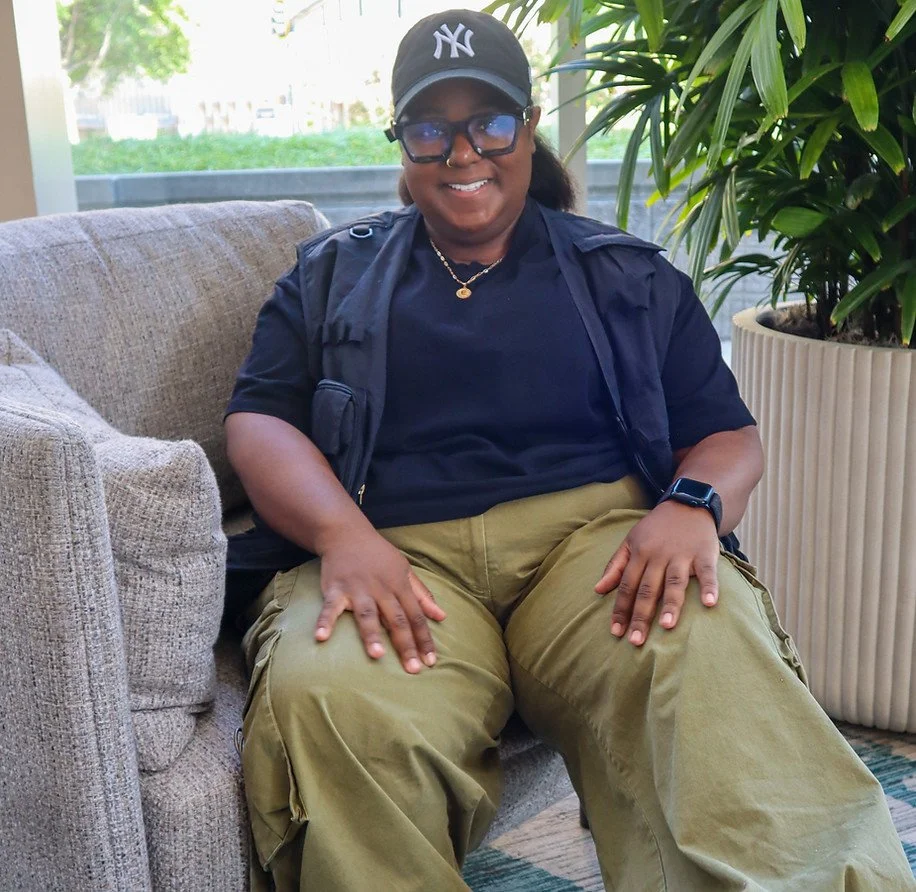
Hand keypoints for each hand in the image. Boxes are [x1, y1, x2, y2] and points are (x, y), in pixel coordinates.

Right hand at [314, 529, 445, 672]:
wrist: (347, 533)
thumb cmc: (379, 555)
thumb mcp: (405, 570)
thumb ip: (422, 595)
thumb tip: (442, 616)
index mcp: (399, 586)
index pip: (416, 616)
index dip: (424, 639)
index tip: (431, 661)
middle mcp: (381, 589)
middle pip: (396, 620)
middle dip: (406, 645)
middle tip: (413, 669)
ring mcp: (358, 589)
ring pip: (367, 614)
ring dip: (371, 634)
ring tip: (377, 655)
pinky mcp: (335, 589)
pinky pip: (330, 608)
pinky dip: (325, 622)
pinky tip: (321, 638)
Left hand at [594, 501, 719, 646]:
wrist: (688, 503)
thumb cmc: (656, 528)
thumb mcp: (630, 541)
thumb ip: (615, 566)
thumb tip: (598, 589)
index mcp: (639, 554)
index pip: (626, 585)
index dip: (620, 609)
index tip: (616, 632)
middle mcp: (658, 556)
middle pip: (648, 589)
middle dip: (640, 615)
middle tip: (635, 640)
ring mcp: (682, 555)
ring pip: (674, 582)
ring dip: (671, 604)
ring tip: (666, 626)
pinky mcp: (704, 553)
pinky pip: (707, 572)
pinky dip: (710, 586)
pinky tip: (709, 603)